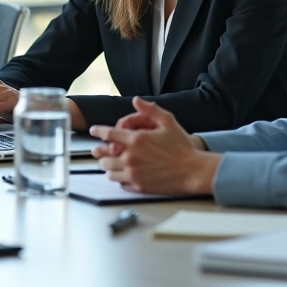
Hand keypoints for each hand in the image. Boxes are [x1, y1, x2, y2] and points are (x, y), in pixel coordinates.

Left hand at [89, 97, 218, 194]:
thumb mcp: (168, 122)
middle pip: (104, 156)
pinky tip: (123, 174)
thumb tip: (136, 100)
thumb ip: (150, 110)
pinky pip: (120, 183)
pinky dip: (119, 177)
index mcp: (136, 140)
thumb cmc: (182, 147)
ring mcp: (133, 174)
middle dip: (101, 152)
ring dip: (108, 166)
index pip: (108, 134)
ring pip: (109, 171)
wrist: (193, 171)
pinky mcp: (139, 186)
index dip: (98, 131)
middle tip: (100, 150)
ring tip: (111, 163)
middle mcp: (131, 157)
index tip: (94, 131)